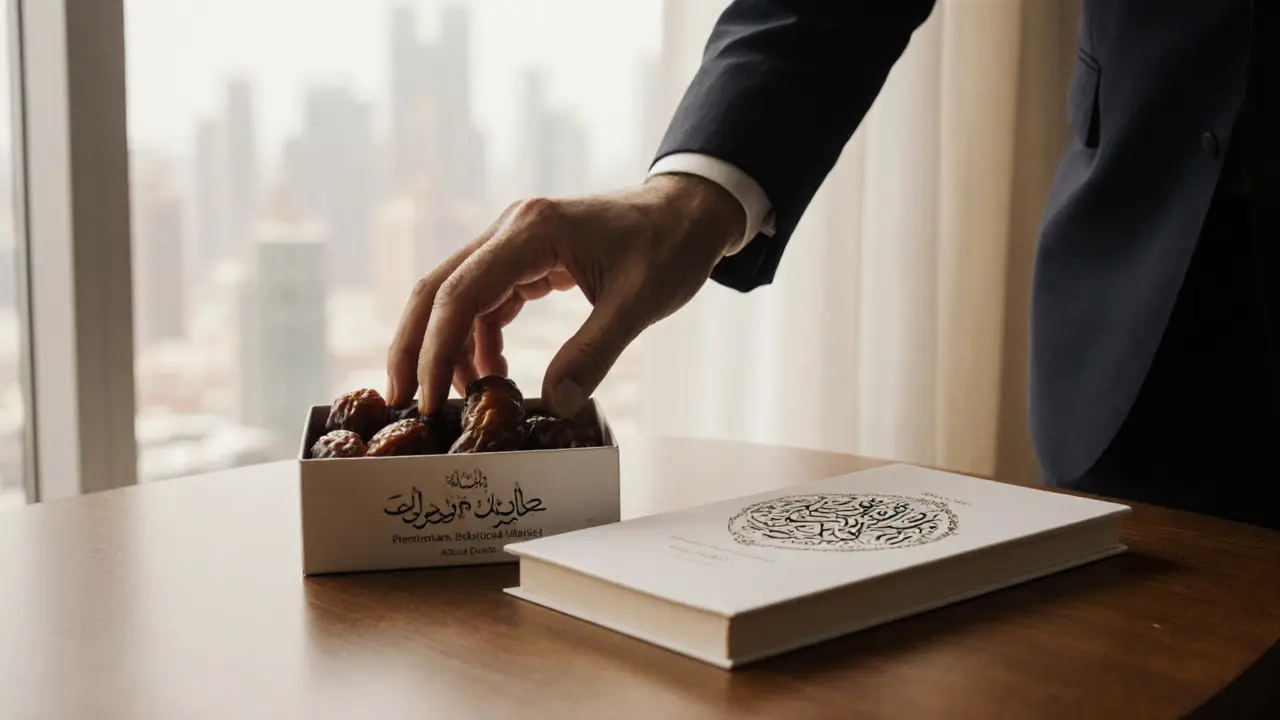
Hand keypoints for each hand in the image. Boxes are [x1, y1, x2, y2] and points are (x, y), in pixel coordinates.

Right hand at [385, 173, 746, 416]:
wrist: (689, 212)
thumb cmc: (671, 247)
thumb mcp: (640, 304)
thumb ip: (595, 353)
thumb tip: (555, 404)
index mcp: (533, 231)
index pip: (462, 293)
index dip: (437, 351)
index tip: (429, 400)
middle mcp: (512, 228)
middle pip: (438, 288)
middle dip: (416, 347)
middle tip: (403, 403)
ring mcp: (515, 240)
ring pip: (456, 295)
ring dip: (448, 347)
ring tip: (456, 400)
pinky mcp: (526, 256)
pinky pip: (485, 299)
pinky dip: (479, 338)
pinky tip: (490, 374)